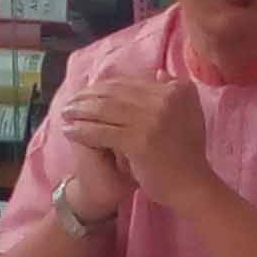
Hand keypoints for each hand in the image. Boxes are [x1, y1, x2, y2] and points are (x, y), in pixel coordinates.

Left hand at [56, 74, 211, 199]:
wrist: (192, 185)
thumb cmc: (188, 153)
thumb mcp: (190, 114)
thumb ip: (174, 91)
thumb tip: (158, 72)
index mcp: (176, 90)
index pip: (130, 83)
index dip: (104, 87)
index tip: (87, 92)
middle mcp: (166, 99)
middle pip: (115, 94)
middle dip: (88, 97)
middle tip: (70, 102)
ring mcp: (151, 119)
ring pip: (105, 111)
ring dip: (80, 111)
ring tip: (65, 114)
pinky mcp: (138, 140)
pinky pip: (102, 132)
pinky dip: (82, 130)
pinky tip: (69, 131)